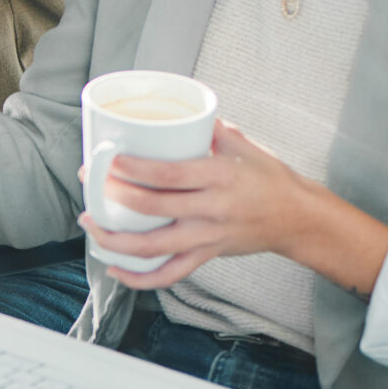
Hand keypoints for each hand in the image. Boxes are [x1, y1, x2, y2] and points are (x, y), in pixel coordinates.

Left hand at [82, 120, 387, 292]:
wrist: (297, 218)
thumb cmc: (269, 177)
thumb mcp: (243, 145)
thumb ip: (209, 128)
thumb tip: (178, 110)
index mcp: (219, 177)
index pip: (169, 175)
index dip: (134, 170)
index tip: (108, 160)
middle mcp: (212, 209)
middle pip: (153, 208)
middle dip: (114, 196)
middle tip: (90, 182)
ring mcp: (208, 237)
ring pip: (154, 247)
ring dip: (115, 239)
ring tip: (90, 223)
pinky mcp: (207, 256)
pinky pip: (170, 274)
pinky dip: (140, 278)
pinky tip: (115, 268)